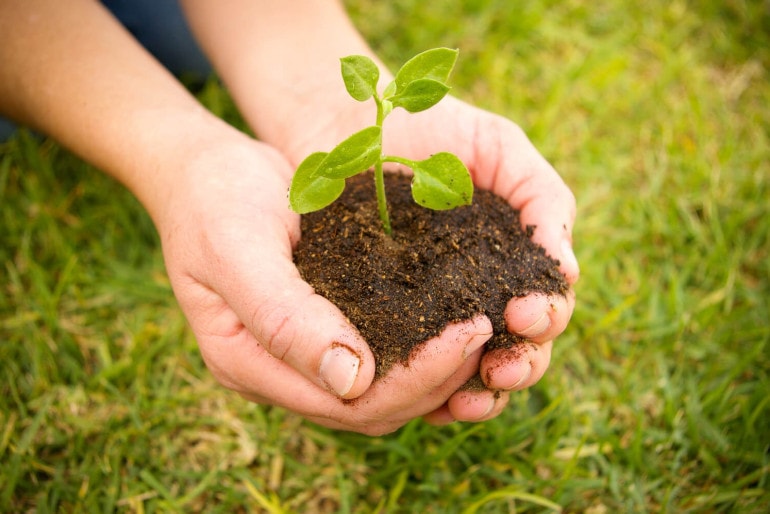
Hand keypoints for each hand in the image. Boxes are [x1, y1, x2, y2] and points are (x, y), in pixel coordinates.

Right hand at [158, 136, 500, 434]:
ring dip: (437, 368)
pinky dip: (422, 342)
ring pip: (384, 388)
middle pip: (374, 406)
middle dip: (437, 378)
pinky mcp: (325, 324)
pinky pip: (382, 351)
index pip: (348, 404)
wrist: (203, 171)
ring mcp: (302, 352)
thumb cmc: (213, 201)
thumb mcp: (237, 249)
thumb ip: (283, 317)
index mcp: (249, 364)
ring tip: (483, 326)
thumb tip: (352, 381)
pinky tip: (456, 313)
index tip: (468, 333)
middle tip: (487, 328)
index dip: (414, 380)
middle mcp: (280, 371)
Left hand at [376, 96, 579, 423]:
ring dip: (478, 392)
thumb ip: (541, 197)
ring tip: (467, 399)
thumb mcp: (497, 147)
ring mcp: (433, 311)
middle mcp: (480, 291)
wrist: (345, 120)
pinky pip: (413, 366)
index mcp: (513, 257)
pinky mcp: (386, 321)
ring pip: (469, 370)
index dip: (545, 318)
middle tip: (502, 367)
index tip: (524, 313)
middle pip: (517, 349)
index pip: (546, 304)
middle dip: (518, 364)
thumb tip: (568, 271)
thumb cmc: (426, 124)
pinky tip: (426, 402)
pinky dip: (426, 390)